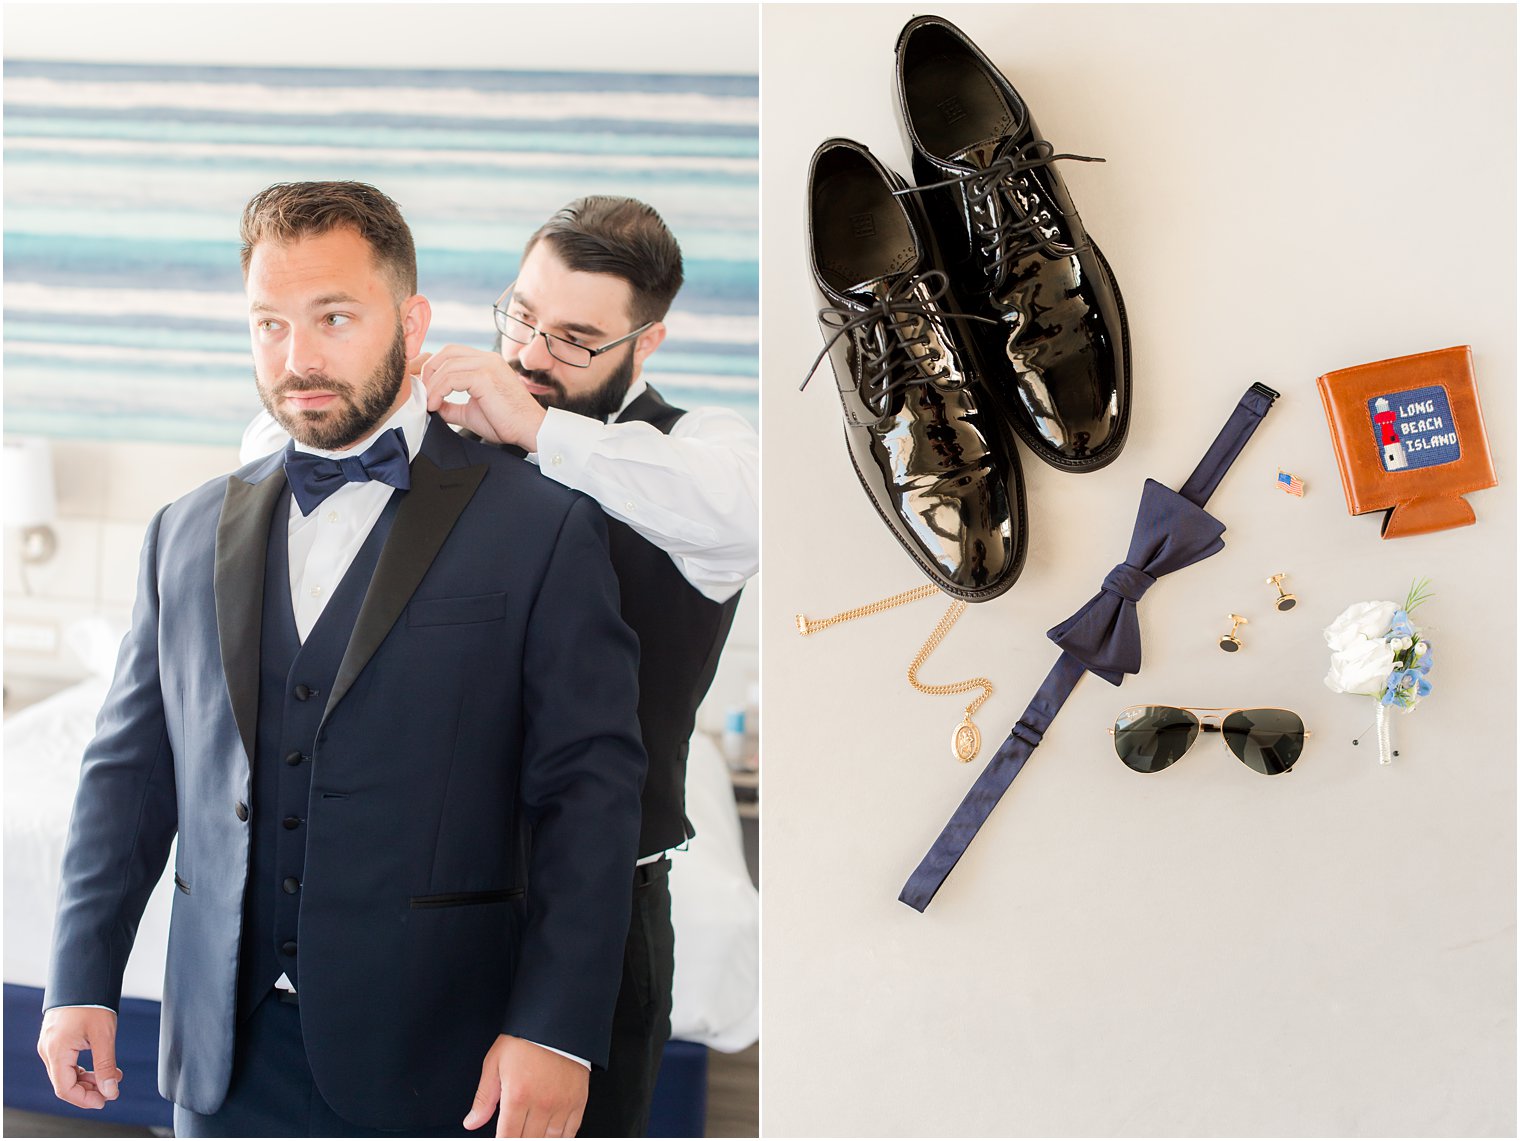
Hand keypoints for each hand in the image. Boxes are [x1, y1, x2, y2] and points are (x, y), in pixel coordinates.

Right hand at [37, 1006, 121, 1109]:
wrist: (84, 979)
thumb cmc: (92, 1003)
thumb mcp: (104, 1036)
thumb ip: (106, 1066)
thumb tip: (110, 1091)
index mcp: (56, 1051)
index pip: (65, 1089)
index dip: (84, 1099)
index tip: (105, 1101)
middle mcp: (48, 1050)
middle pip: (64, 1083)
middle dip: (89, 1090)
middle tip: (112, 1090)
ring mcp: (50, 1044)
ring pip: (65, 1073)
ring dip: (88, 1079)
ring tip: (113, 1076)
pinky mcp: (56, 1039)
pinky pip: (66, 1062)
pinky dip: (82, 1068)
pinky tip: (101, 1067)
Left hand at [417, 345, 547, 452]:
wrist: (531, 431)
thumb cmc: (507, 423)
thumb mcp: (471, 412)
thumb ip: (451, 406)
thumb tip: (431, 406)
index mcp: (487, 363)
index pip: (453, 354)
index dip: (434, 368)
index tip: (426, 390)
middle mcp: (488, 359)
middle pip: (447, 352)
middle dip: (429, 371)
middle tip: (423, 394)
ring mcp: (488, 365)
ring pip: (446, 365)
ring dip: (432, 385)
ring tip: (428, 404)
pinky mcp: (485, 377)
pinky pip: (451, 378)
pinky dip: (438, 391)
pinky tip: (434, 406)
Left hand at [463, 1034, 586, 1137]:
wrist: (557, 1022)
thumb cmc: (525, 1039)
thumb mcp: (495, 1063)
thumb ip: (484, 1098)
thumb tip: (472, 1122)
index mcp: (518, 1096)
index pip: (507, 1138)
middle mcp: (541, 1104)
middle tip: (515, 1135)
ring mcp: (562, 1104)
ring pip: (549, 1140)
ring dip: (538, 1140)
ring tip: (532, 1135)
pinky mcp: (578, 1101)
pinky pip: (570, 1132)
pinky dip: (560, 1139)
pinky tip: (551, 1136)